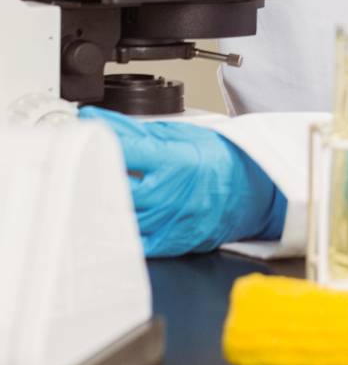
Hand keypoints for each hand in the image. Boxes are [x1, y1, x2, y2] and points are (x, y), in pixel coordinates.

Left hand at [80, 109, 286, 256]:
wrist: (249, 192)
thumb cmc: (219, 161)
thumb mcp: (181, 135)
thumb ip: (137, 131)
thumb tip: (101, 120)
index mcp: (173, 162)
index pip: (121, 150)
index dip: (96, 139)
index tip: (82, 132)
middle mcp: (167, 195)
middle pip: (110, 186)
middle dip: (90, 172)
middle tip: (80, 162)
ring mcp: (165, 223)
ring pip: (114, 215)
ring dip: (98, 200)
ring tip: (92, 186)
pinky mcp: (166, 244)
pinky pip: (128, 240)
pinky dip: (115, 227)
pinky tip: (110, 214)